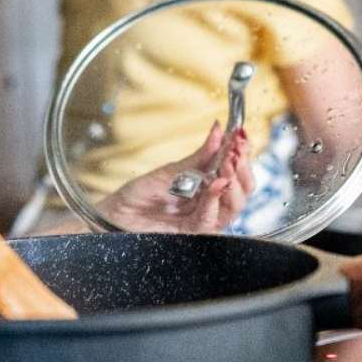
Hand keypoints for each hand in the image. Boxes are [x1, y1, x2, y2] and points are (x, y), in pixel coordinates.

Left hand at [96, 122, 255, 232]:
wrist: (116, 213)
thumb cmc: (141, 193)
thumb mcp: (172, 169)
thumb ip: (200, 156)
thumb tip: (219, 130)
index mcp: (209, 187)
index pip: (238, 173)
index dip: (244, 155)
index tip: (242, 135)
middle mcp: (210, 204)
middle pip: (243, 191)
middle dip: (243, 168)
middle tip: (237, 149)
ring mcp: (202, 218)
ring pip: (232, 207)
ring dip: (232, 183)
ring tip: (228, 164)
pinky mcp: (190, 232)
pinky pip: (208, 219)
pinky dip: (213, 200)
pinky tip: (215, 184)